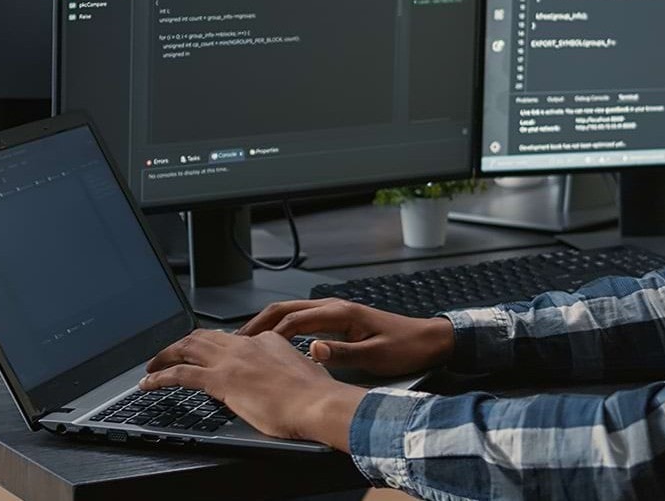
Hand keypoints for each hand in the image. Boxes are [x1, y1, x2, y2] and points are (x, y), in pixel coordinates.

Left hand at [141, 329, 365, 449]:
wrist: (318, 402)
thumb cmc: (316, 396)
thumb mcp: (301, 374)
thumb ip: (283, 371)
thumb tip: (277, 383)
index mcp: (267, 340)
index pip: (232, 340)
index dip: (214, 348)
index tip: (207, 357)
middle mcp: (245, 345)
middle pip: (203, 336)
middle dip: (181, 344)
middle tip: (168, 355)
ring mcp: (231, 360)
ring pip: (186, 348)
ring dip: (165, 355)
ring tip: (151, 367)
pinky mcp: (220, 379)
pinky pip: (180, 374)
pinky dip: (160, 377)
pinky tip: (149, 383)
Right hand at [237, 298, 454, 376]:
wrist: (429, 341)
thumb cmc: (405, 348)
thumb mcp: (374, 356)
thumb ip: (342, 354)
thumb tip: (312, 351)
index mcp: (340, 313)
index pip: (293, 320)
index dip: (267, 334)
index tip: (247, 348)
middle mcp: (334, 307)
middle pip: (285, 309)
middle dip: (258, 323)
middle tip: (236, 341)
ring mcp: (336, 311)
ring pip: (292, 312)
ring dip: (268, 323)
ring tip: (247, 341)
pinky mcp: (339, 319)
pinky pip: (302, 319)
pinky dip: (283, 327)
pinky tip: (276, 341)